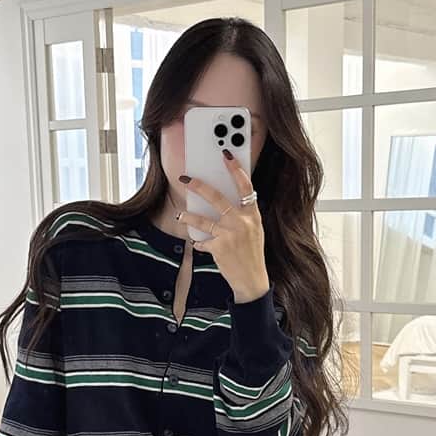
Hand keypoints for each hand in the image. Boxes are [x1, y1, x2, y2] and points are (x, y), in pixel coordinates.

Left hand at [173, 147, 268, 305]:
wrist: (252, 280)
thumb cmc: (252, 254)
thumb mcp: (255, 231)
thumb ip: (244, 215)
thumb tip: (226, 201)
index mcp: (253, 215)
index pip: (245, 187)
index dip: (236, 170)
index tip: (226, 156)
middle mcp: (242, 222)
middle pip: (217, 198)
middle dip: (199, 186)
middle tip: (186, 179)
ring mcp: (229, 234)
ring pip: (202, 220)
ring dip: (188, 216)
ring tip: (180, 214)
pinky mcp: (219, 248)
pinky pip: (202, 241)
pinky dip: (199, 242)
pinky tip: (197, 244)